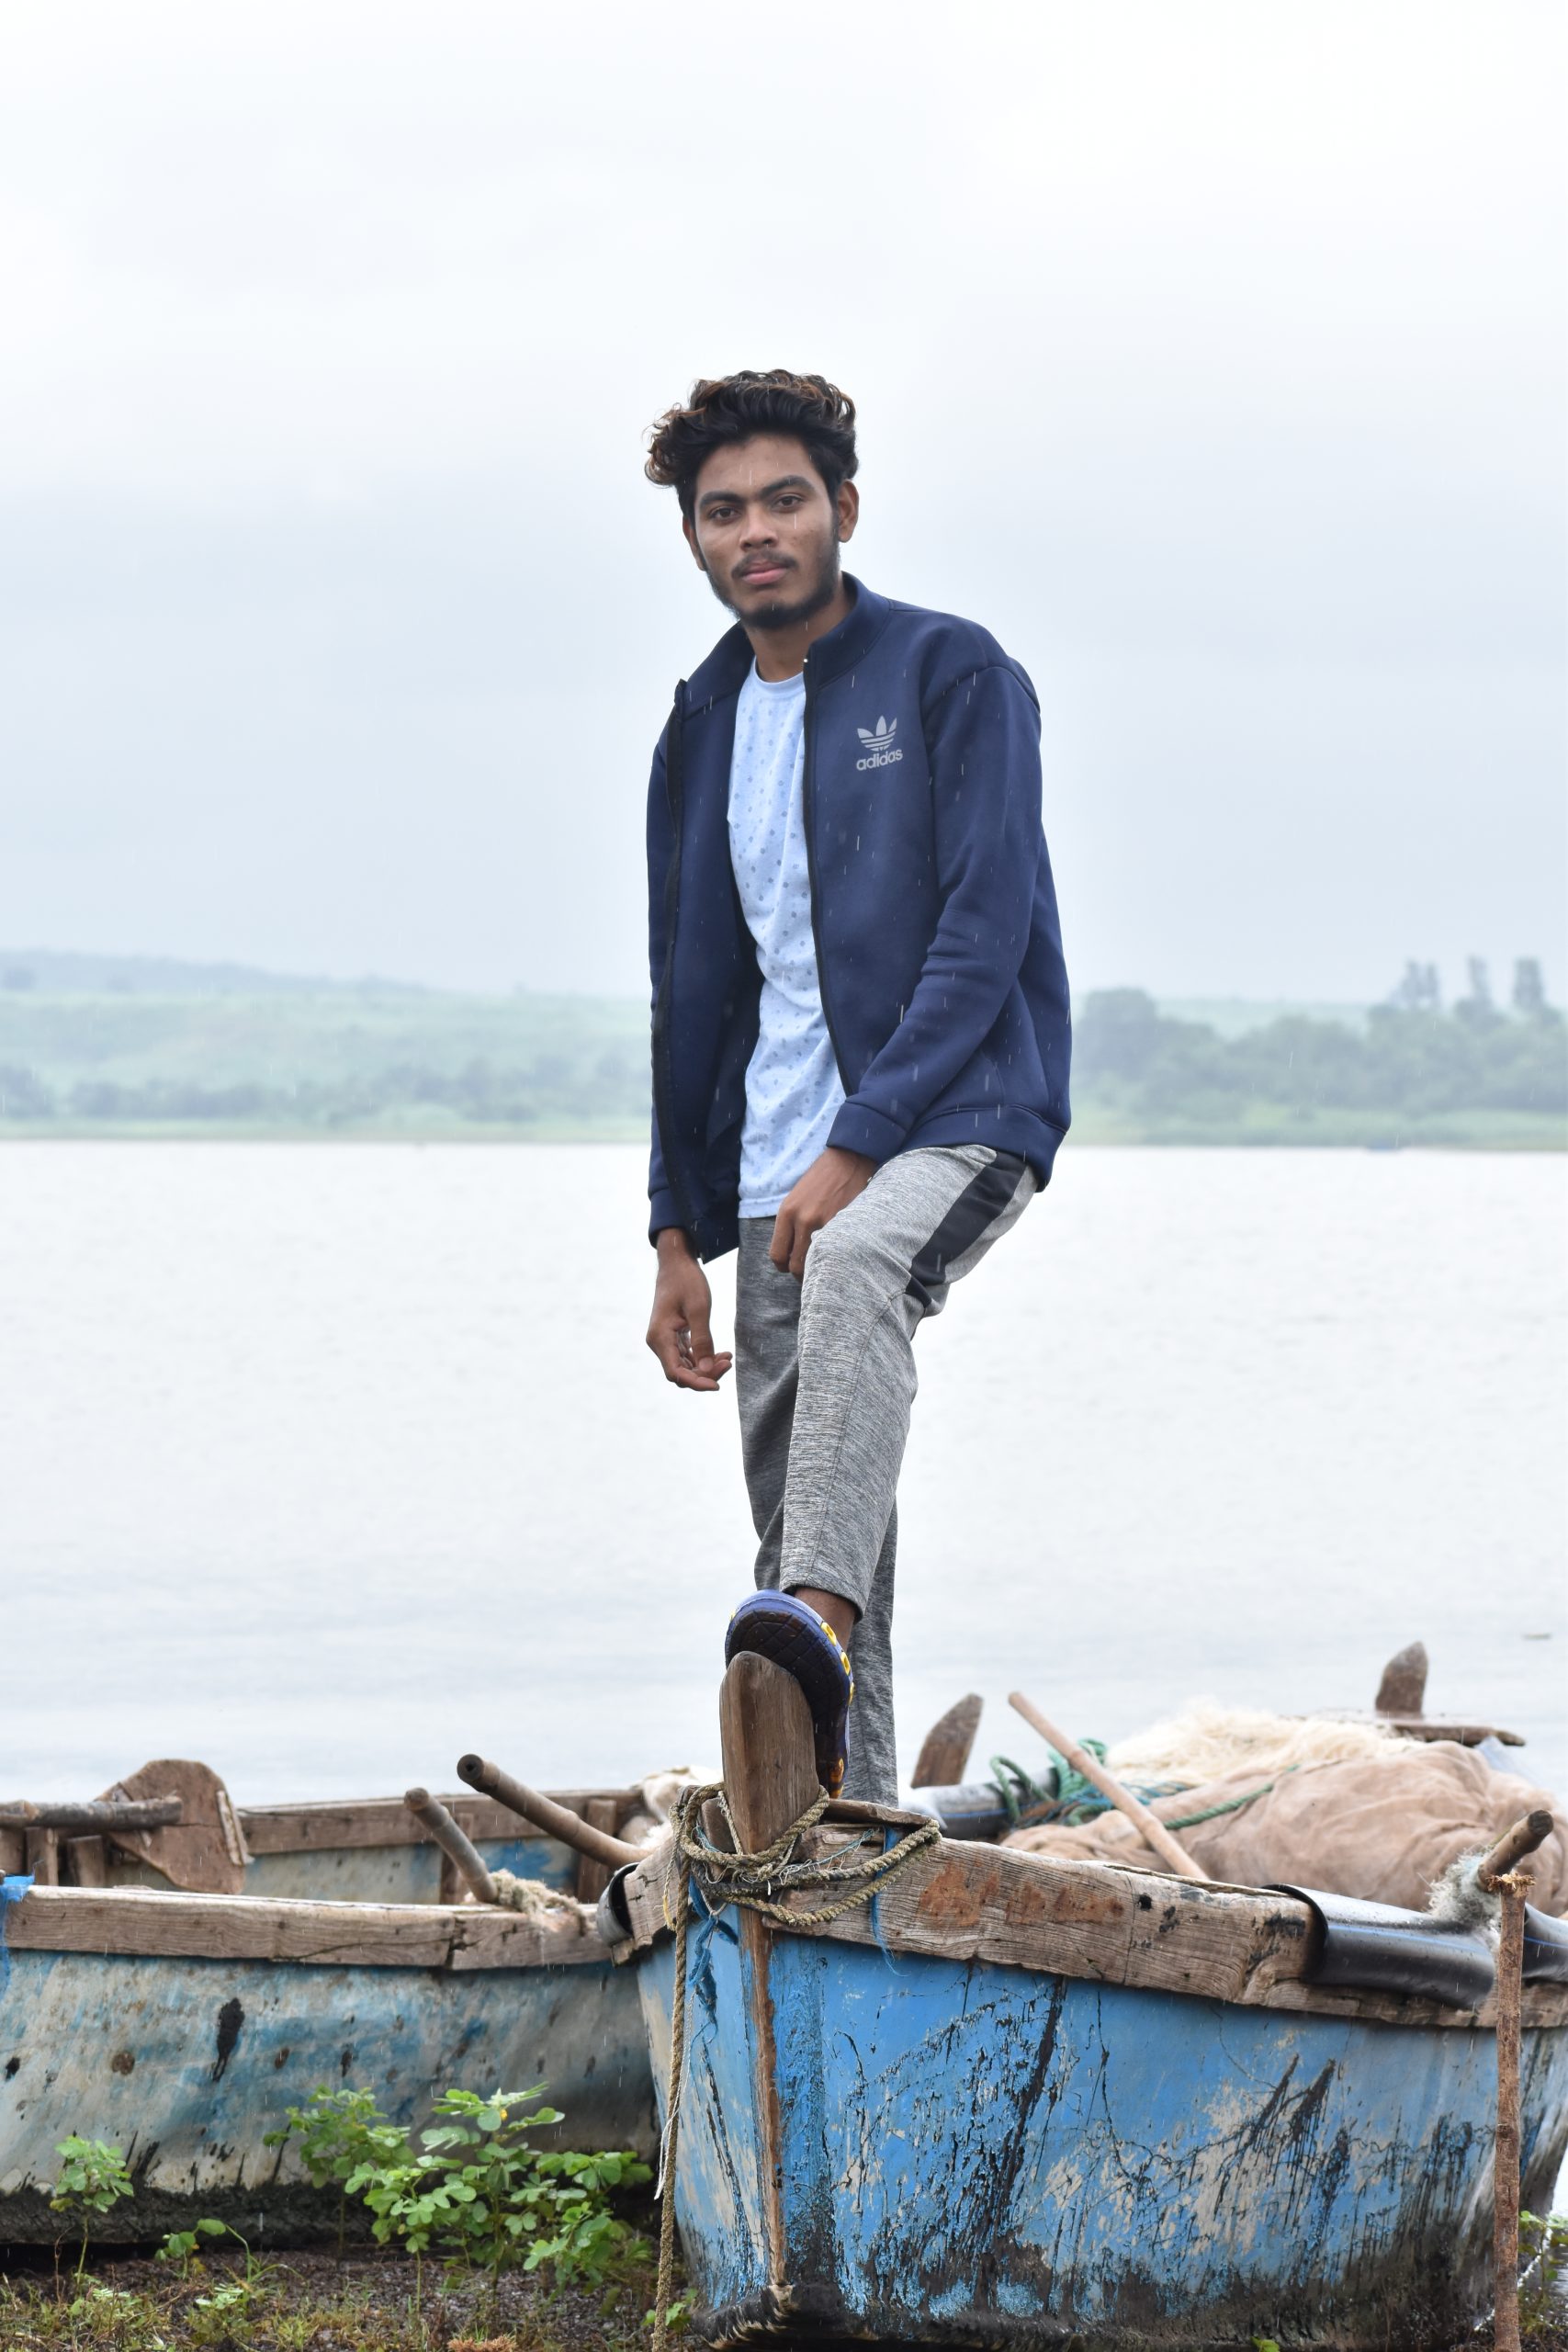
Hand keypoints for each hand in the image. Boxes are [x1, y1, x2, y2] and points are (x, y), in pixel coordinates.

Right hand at [646, 1230, 732, 1390]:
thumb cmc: (687, 1281)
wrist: (676, 1263)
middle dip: (705, 1375)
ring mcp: (664, 1340)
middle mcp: (659, 1342)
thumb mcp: (699, 1309)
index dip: (697, 1383)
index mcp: (660, 1337)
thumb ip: (702, 1341)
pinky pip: (686, 1356)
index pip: (676, 1373)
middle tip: (728, 1362)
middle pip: (681, 1373)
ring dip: (706, 1367)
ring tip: (728, 1357)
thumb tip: (706, 1371)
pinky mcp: (672, 1337)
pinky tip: (721, 1353)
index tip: (718, 1385)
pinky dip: (702, 1358)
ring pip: (685, 1367)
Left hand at [770, 1147, 876, 1277]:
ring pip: (814, 1264)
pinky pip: (834, 1252)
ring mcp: (822, 1223)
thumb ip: (791, 1223)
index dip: (783, 1266)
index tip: (790, 1267)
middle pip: (794, 1265)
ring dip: (818, 1269)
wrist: (847, 1160)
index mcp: (786, 1213)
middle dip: (800, 1274)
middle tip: (809, 1271)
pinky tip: (839, 1254)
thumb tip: (790, 1251)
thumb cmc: (822, 1179)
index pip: (777, 1254)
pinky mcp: (842, 1224)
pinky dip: (835, 1257)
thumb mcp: (797, 1198)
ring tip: (824, 1266)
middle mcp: (801, 1220)